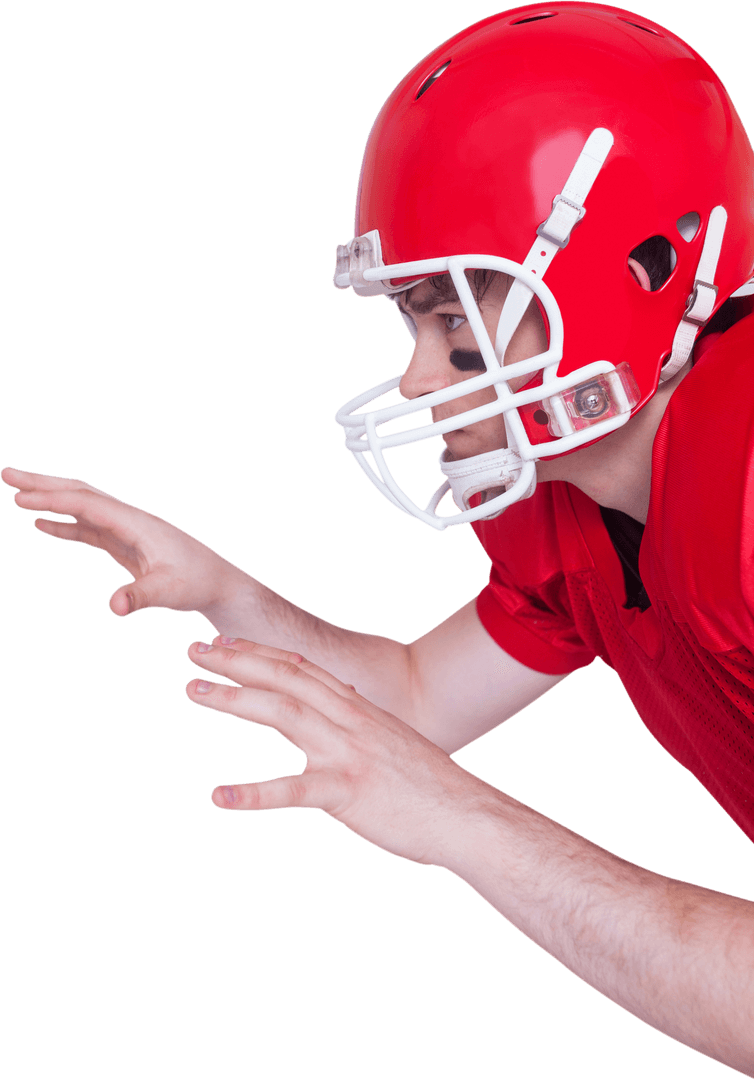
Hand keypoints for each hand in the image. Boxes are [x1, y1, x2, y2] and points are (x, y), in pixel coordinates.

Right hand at [2, 466, 242, 617]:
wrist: (219, 585)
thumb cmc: (199, 584)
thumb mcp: (169, 592)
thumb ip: (141, 596)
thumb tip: (115, 606)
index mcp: (137, 522)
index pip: (87, 503)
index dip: (53, 499)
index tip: (19, 497)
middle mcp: (130, 520)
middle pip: (81, 493)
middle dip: (43, 483)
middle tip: (6, 474)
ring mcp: (128, 531)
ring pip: (83, 508)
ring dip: (50, 499)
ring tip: (17, 493)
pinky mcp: (127, 546)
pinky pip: (90, 530)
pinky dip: (65, 525)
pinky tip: (43, 525)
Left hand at [186, 636, 495, 866]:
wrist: (468, 815)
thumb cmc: (428, 785)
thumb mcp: (388, 739)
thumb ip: (356, 722)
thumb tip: (337, 702)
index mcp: (356, 708)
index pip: (299, 669)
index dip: (259, 653)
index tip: (226, 642)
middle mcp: (348, 720)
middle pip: (284, 679)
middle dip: (236, 661)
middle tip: (193, 651)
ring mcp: (347, 752)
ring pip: (283, 715)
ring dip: (234, 700)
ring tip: (192, 692)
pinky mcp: (348, 791)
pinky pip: (294, 791)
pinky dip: (255, 793)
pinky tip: (220, 797)